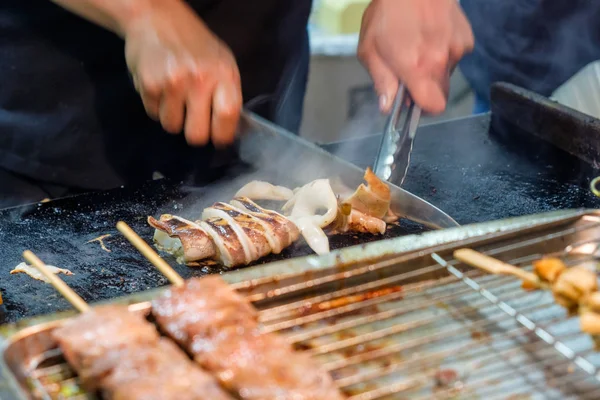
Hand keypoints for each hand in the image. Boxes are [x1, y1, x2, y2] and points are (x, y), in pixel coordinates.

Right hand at [124, 0, 241, 146]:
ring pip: (172, 126)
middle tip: (193, 119)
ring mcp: (173, 82)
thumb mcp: (222, 62)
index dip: (223, 135)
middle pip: (197, 134)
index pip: (228, 116)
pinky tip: (161, 86)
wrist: (155, 17)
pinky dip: (156, 106)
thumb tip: (231, 129)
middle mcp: (200, 79)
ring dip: (173, 117)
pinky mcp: (149, 84)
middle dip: (194, 132)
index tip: (218, 138)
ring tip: (175, 97)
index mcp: (224, 74)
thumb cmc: (193, 43)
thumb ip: (228, 93)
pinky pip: (153, 114)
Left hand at [358, 0, 473, 113]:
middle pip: (441, 94)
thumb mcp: (370, 49)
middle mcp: (441, 61)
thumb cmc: (388, 11)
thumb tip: (386, 108)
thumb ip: (381, 80)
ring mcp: (457, 49)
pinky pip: (454, 57)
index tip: (411, 102)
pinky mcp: (466, 38)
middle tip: (408, 73)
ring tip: (416, 46)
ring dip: (433, 69)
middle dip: (425, 90)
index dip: (422, 109)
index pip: (433, 107)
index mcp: (417, 68)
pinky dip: (442, 53)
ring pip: (446, 75)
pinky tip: (429, 36)